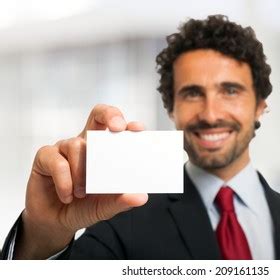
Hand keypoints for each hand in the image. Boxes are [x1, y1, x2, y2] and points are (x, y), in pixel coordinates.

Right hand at [14, 104, 147, 258]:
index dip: (127, 125)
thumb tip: (141, 197)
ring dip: (82, 171)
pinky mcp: (45, 157)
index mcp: (104, 152)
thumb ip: (122, 200)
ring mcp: (65, 148)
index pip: (117, 130)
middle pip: (98, 115)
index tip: (138, 129)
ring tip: (82, 193)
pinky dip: (65, 181)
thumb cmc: (83, 207)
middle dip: (109, 115)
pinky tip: (68, 196)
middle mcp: (86, 145)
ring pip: (77, 145)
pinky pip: (57, 161)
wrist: (56, 223)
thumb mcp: (106, 206)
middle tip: (117, 128)